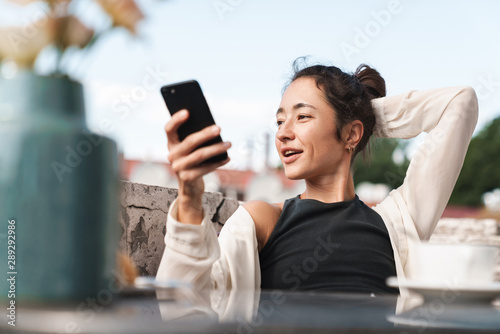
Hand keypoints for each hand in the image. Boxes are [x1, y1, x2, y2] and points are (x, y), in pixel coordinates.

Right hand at [165, 109, 230, 223]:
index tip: (187, 112)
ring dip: (216, 148)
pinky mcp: (187, 178)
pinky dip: (218, 163)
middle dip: (205, 134)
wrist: (190, 187)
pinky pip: (205, 168)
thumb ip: (196, 138)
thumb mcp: (191, 150)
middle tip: (219, 128)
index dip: (176, 120)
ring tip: (229, 144)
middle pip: (189, 142)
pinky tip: (227, 158)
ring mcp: (178, 167)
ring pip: (199, 155)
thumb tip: (213, 128)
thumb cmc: (194, 162)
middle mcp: (172, 155)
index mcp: (171, 144)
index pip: (169, 129)